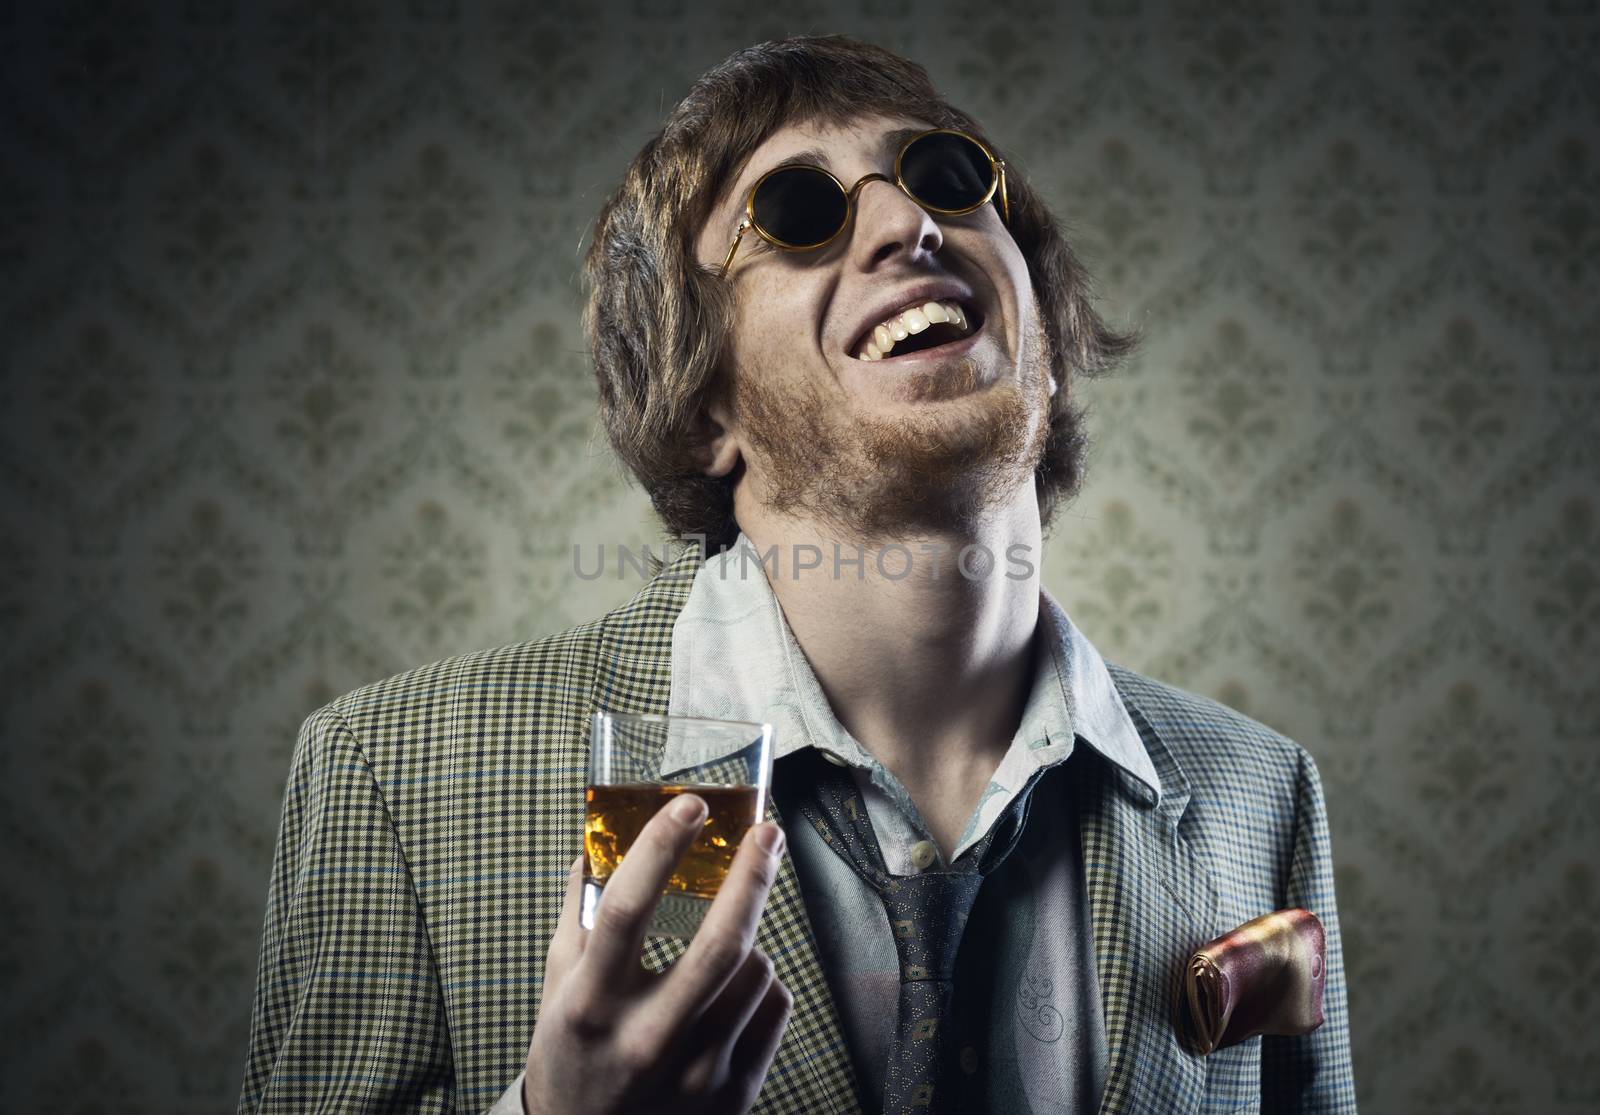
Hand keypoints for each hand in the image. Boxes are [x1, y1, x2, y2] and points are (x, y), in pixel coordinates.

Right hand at [524, 794, 791, 1114]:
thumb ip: (578, 913)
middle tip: (767, 835)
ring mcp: (695, 1073)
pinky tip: (735, 989)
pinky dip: (762, 982)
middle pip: (720, 944)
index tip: (689, 805)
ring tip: (724, 945)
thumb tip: (593, 842)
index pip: (627, 910)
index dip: (661, 848)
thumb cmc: (572, 1054)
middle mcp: (645, 1040)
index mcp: (592, 1004)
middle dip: (751, 877)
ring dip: (748, 940)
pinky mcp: (734, 1095)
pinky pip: (775, 1005)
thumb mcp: (557, 986)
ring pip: (756, 970)